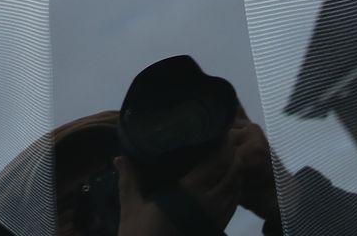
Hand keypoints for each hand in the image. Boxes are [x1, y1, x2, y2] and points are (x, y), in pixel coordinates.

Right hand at [115, 116, 268, 235]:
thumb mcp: (131, 207)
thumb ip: (129, 179)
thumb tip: (121, 156)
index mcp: (188, 193)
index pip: (216, 163)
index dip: (223, 145)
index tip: (221, 129)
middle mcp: (207, 204)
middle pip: (231, 171)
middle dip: (232, 153)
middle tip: (226, 137)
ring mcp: (215, 218)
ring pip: (235, 187)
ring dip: (236, 169)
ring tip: (228, 155)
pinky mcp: (216, 228)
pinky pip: (233, 204)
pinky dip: (235, 188)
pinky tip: (229, 181)